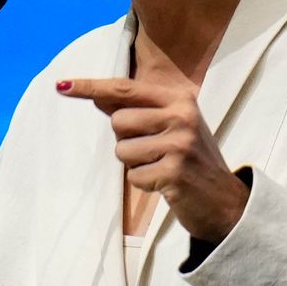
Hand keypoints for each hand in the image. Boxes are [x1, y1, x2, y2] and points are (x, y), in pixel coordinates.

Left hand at [58, 68, 248, 243]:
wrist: (224, 200)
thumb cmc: (191, 160)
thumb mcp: (171, 125)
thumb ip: (138, 109)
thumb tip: (97, 94)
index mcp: (179, 99)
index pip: (125, 89)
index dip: (91, 87)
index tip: (62, 86)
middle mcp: (181, 116)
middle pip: (118, 122)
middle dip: (126, 140)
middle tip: (152, 151)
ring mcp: (179, 144)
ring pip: (122, 151)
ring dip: (134, 164)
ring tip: (160, 166)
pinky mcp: (174, 172)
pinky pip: (134, 176)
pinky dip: (144, 183)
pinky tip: (164, 183)